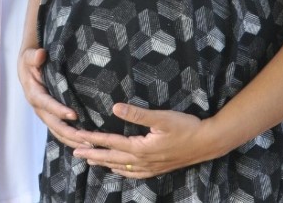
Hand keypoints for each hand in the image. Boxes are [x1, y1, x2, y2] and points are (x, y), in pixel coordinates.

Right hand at [17, 47, 89, 148]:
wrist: (27, 68)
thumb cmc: (31, 61)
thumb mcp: (29, 56)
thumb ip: (34, 56)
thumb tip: (40, 54)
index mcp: (34, 93)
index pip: (46, 104)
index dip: (58, 110)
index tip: (74, 114)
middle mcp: (39, 108)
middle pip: (54, 124)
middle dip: (70, 133)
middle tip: (87, 139)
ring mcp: (45, 115)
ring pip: (58, 132)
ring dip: (73, 140)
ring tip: (91, 147)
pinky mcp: (51, 117)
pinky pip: (61, 131)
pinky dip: (72, 139)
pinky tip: (86, 144)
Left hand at [71, 103, 221, 178]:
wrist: (207, 143)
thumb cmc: (186, 127)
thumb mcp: (161, 117)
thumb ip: (137, 114)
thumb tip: (115, 107)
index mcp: (140, 148)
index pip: (111, 142)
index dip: (93, 139)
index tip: (78, 137)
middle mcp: (142, 160)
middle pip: (111, 158)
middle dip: (93, 154)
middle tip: (75, 152)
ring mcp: (150, 167)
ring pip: (121, 167)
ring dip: (104, 163)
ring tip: (90, 161)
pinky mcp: (158, 168)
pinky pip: (134, 174)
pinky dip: (122, 172)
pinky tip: (118, 170)